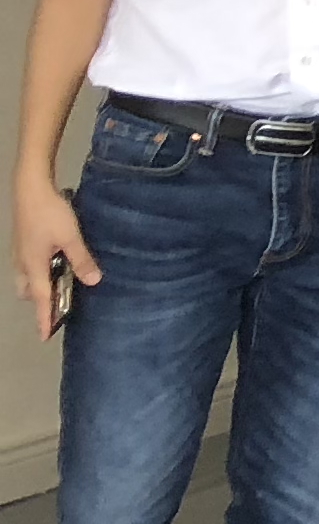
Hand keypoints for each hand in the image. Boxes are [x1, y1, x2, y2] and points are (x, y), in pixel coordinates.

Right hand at [13, 183, 97, 340]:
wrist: (31, 187)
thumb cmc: (50, 213)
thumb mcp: (71, 237)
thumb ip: (82, 260)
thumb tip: (94, 282)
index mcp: (33, 266)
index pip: (39, 299)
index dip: (44, 318)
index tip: (45, 337)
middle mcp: (22, 263)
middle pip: (28, 291)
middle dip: (40, 302)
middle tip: (58, 306)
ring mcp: (20, 252)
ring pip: (26, 278)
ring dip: (39, 285)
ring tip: (60, 284)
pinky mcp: (22, 242)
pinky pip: (28, 266)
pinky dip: (38, 272)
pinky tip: (55, 262)